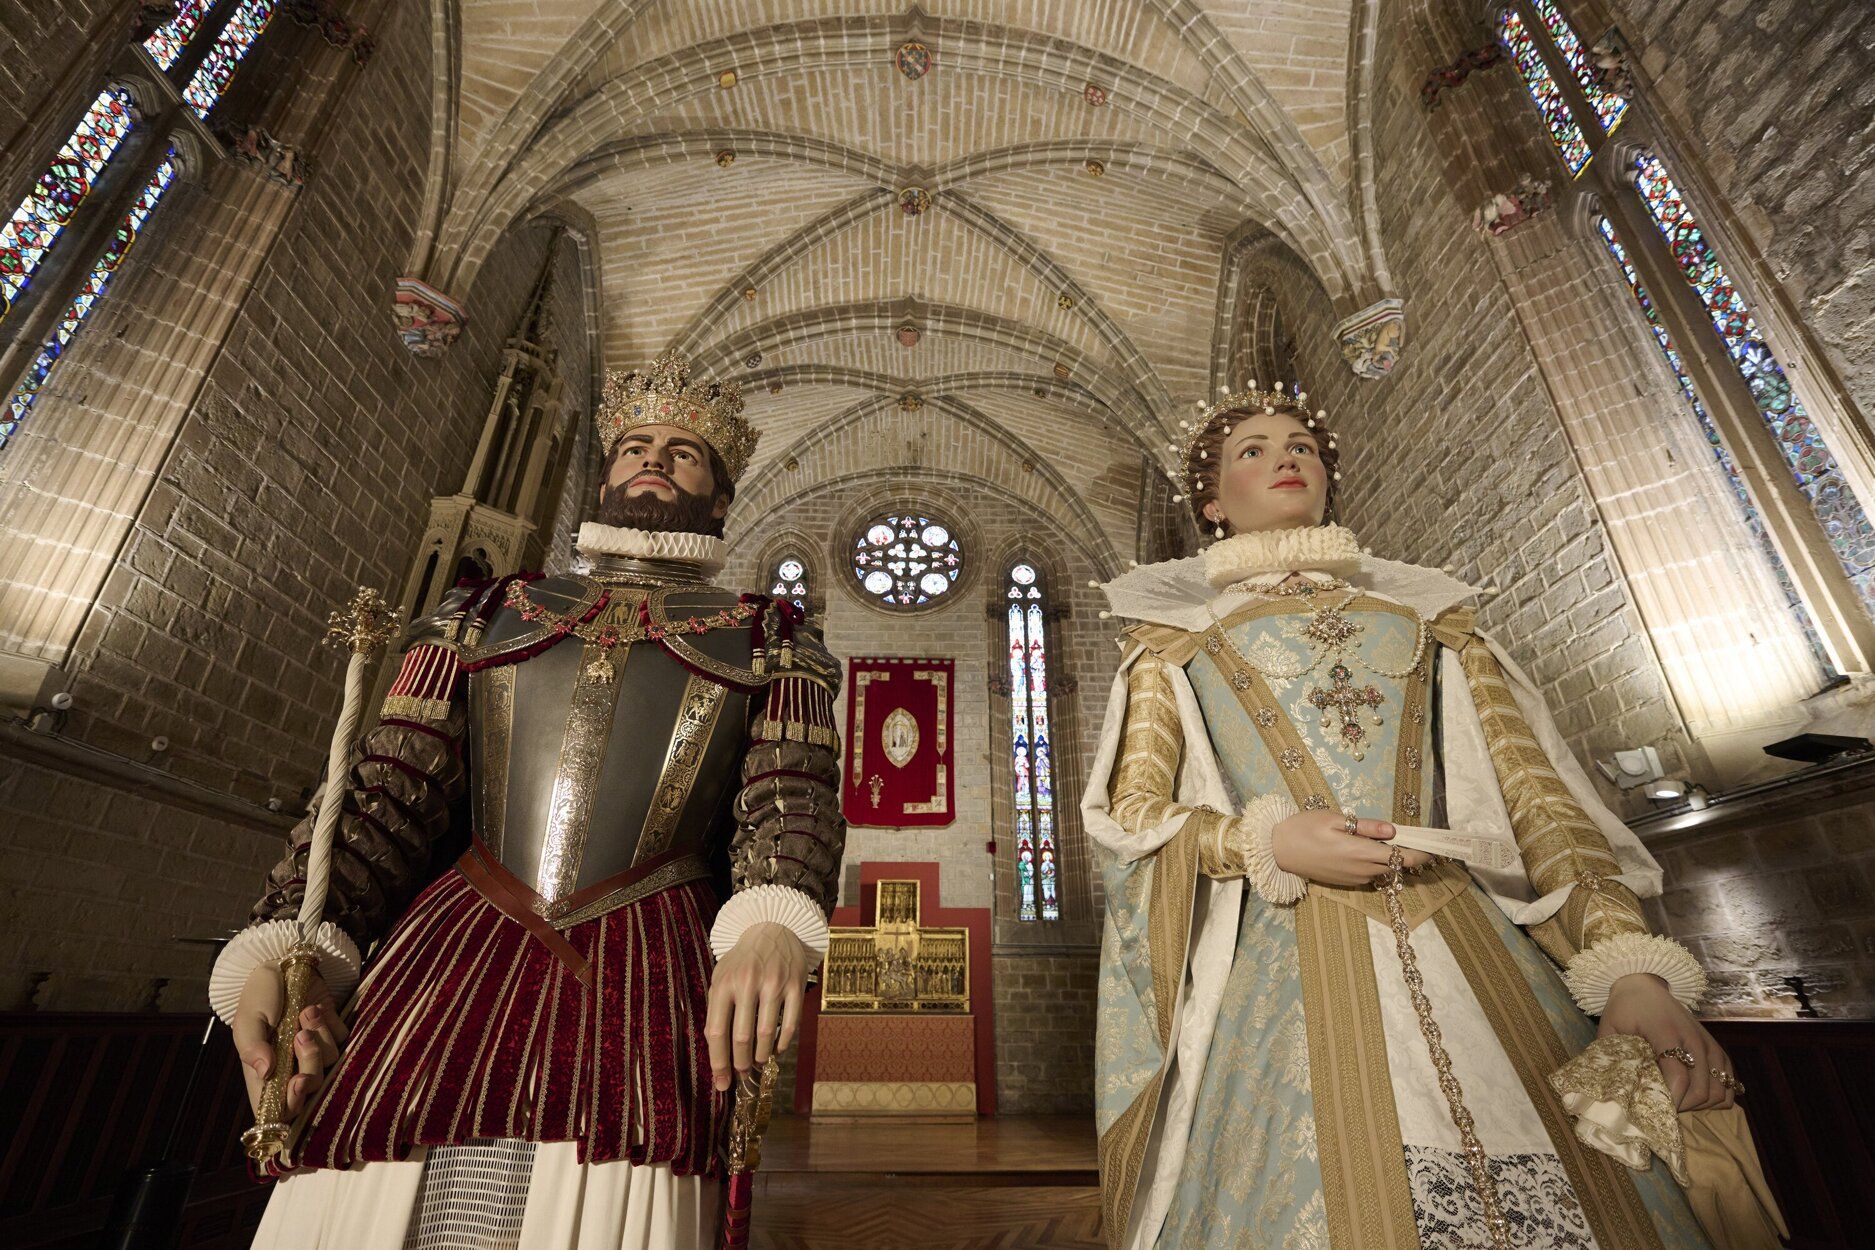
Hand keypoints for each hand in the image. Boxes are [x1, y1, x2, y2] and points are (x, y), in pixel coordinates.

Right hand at [231, 963, 346, 1117]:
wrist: (282, 966)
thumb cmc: (259, 996)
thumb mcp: (248, 1020)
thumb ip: (252, 1046)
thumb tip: (265, 1071)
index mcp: (265, 1072)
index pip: (279, 1106)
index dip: (291, 1104)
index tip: (298, 1083)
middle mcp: (291, 1066)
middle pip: (311, 1087)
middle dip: (310, 1063)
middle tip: (300, 1036)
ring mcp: (314, 1049)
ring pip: (329, 1062)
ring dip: (319, 1036)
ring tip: (304, 1012)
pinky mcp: (333, 1032)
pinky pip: (342, 1039)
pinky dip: (330, 1023)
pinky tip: (315, 1007)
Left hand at [705, 921, 811, 1092]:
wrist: (773, 927)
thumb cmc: (742, 960)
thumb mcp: (721, 977)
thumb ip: (717, 1010)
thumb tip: (716, 1051)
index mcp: (724, 983)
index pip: (717, 1032)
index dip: (718, 1063)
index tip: (721, 1083)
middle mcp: (748, 983)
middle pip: (742, 1038)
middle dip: (741, 1064)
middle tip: (742, 1074)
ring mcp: (774, 984)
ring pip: (766, 1035)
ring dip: (761, 1056)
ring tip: (757, 1061)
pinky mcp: (796, 985)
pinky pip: (790, 1026)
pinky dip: (782, 1044)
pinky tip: (776, 1048)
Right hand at [1269, 809, 1432, 886]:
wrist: (1277, 851)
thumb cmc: (1303, 829)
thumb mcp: (1334, 819)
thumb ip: (1365, 826)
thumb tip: (1393, 830)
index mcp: (1361, 852)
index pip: (1403, 858)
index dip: (1423, 853)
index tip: (1437, 845)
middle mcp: (1362, 870)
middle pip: (1396, 865)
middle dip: (1408, 853)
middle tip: (1412, 836)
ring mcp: (1354, 878)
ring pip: (1383, 870)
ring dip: (1389, 857)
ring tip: (1383, 839)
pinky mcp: (1346, 882)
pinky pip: (1369, 874)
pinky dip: (1375, 863)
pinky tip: (1364, 849)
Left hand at [1599, 973, 1735, 1111]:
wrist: (1645, 985)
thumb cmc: (1625, 1009)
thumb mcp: (1610, 1029)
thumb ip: (1613, 1057)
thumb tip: (1615, 1090)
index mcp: (1666, 1033)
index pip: (1679, 1078)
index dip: (1669, 1100)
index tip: (1653, 1107)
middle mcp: (1694, 1039)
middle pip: (1701, 1090)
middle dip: (1682, 1106)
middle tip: (1661, 1106)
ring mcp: (1709, 1045)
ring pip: (1719, 1092)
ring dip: (1700, 1104)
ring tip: (1676, 1100)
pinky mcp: (1718, 1050)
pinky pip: (1730, 1085)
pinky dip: (1716, 1097)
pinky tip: (1694, 1094)